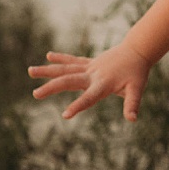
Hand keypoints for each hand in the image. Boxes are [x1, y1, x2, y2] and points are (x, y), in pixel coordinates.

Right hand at [28, 41, 151, 120]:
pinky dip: (61, 58)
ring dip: (48, 71)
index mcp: (103, 84)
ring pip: (65, 69)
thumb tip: (132, 119)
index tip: (65, 115)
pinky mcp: (90, 62)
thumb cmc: (137, 72)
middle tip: (35, 94)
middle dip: (52, 88)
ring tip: (30, 70)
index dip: (78, 106)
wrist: (138, 50)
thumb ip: (132, 104)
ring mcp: (89, 67)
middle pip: (69, 81)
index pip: (89, 97)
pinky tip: (48, 56)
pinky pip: (73, 60)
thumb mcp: (137, 88)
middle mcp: (93, 74)